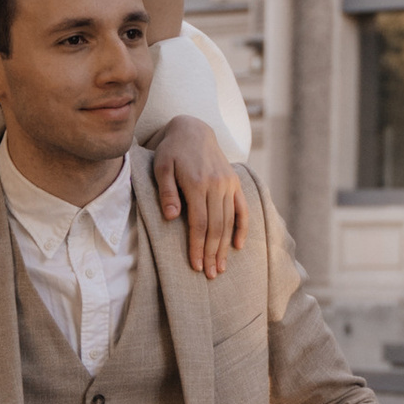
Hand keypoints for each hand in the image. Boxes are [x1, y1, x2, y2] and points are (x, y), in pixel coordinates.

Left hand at [151, 112, 245, 281]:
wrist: (194, 129)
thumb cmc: (172, 151)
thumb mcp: (161, 167)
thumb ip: (167, 192)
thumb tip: (171, 218)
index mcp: (197, 183)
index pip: (199, 223)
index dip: (198, 246)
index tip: (195, 265)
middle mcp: (217, 185)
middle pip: (216, 226)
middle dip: (213, 253)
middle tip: (209, 274)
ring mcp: (228, 183)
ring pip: (229, 221)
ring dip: (225, 246)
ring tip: (220, 267)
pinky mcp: (235, 182)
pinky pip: (242, 208)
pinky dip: (242, 228)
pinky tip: (238, 246)